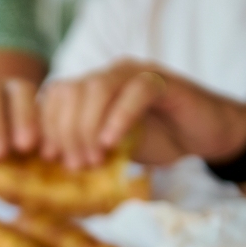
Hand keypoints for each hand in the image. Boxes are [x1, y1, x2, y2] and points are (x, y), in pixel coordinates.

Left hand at [39, 61, 245, 174]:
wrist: (201, 135)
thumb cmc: (153, 142)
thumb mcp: (110, 151)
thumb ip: (83, 152)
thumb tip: (51, 172)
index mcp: (90, 91)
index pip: (54, 96)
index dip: (44, 126)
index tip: (47, 158)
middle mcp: (108, 76)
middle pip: (70, 91)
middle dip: (66, 131)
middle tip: (75, 165)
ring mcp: (134, 75)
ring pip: (97, 87)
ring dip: (88, 127)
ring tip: (94, 159)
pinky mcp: (162, 82)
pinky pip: (135, 90)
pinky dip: (119, 117)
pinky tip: (112, 144)